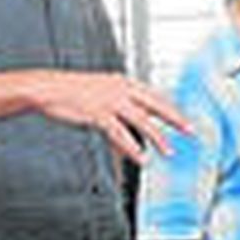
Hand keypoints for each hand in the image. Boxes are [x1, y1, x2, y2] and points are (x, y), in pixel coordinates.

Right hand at [29, 72, 189, 161]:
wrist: (48, 88)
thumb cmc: (72, 90)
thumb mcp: (101, 92)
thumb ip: (119, 106)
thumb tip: (131, 124)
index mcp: (124, 82)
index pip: (155, 96)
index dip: (171, 108)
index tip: (183, 118)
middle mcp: (121, 89)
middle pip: (156, 105)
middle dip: (175, 119)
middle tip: (190, 131)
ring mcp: (111, 101)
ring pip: (142, 121)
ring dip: (158, 138)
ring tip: (169, 151)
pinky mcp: (99, 114)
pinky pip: (121, 134)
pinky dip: (132, 147)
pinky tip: (141, 157)